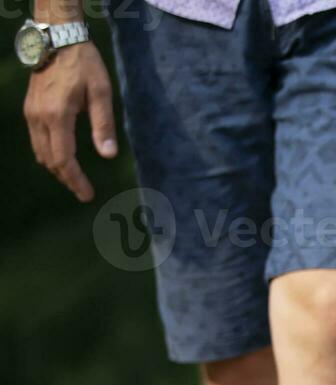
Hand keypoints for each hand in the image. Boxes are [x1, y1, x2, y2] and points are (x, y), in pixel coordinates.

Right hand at [23, 43, 116, 202]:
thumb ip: (103, 125)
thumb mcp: (101, 93)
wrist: (59, 41)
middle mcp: (39, 117)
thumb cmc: (84, 65)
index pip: (63, 159)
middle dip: (66, 178)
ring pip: (40, 152)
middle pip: (49, 159)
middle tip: (83, 192)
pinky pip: (37, 140)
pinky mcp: (30, 109)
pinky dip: (49, 154)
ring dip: (56, 168)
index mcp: (57, 116)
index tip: (87, 195)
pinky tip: (63, 158)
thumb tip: (108, 155)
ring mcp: (31, 113)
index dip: (75, 180)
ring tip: (75, 179)